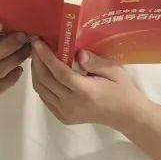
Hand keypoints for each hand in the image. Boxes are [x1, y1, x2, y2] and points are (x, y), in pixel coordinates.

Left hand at [30, 37, 147, 128]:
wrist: (125, 115)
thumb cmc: (121, 89)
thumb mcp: (114, 70)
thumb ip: (95, 61)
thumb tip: (78, 53)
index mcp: (85, 91)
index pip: (59, 72)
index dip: (46, 56)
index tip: (37, 42)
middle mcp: (72, 104)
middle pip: (46, 80)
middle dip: (37, 60)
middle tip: (35, 44)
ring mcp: (66, 113)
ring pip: (41, 90)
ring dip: (36, 71)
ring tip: (37, 55)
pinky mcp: (63, 117)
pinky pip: (45, 98)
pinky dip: (40, 83)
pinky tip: (43, 71)